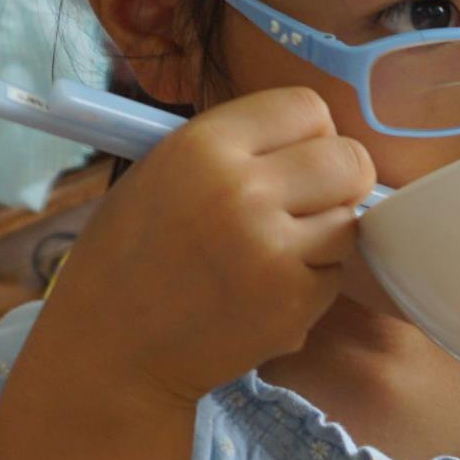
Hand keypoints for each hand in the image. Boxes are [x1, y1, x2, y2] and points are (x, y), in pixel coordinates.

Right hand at [32, 86, 371, 409]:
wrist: (111, 352)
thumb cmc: (127, 260)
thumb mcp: (160, 173)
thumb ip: (235, 149)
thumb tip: (313, 138)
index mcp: (204, 146)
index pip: (307, 108)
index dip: (310, 133)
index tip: (297, 156)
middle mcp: (244, 190)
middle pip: (349, 159)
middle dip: (338, 179)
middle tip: (308, 202)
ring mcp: (273, 251)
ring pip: (348, 220)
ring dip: (324, 235)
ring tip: (271, 253)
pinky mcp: (293, 303)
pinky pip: (334, 274)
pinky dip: (310, 283)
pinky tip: (262, 292)